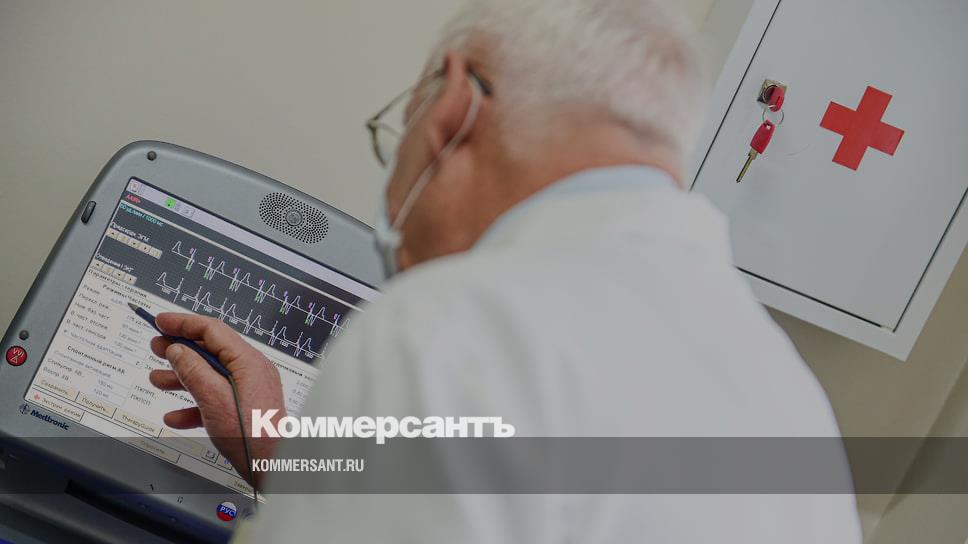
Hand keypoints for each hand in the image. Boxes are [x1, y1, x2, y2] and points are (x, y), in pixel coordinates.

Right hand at [148, 312, 285, 485]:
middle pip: (210, 351)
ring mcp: (248, 390)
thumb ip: (192, 371)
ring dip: (180, 378)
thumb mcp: (213, 398)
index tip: (160, 321)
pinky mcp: (244, 408)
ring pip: (209, 376)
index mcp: (248, 361)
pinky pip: (214, 398)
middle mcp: (251, 371)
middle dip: (179, 350)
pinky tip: (175, 416)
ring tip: (157, 379)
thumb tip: (177, 351)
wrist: (272, 466)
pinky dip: (193, 404)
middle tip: (155, 347)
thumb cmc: (251, 434)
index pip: (212, 330)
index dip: (183, 323)